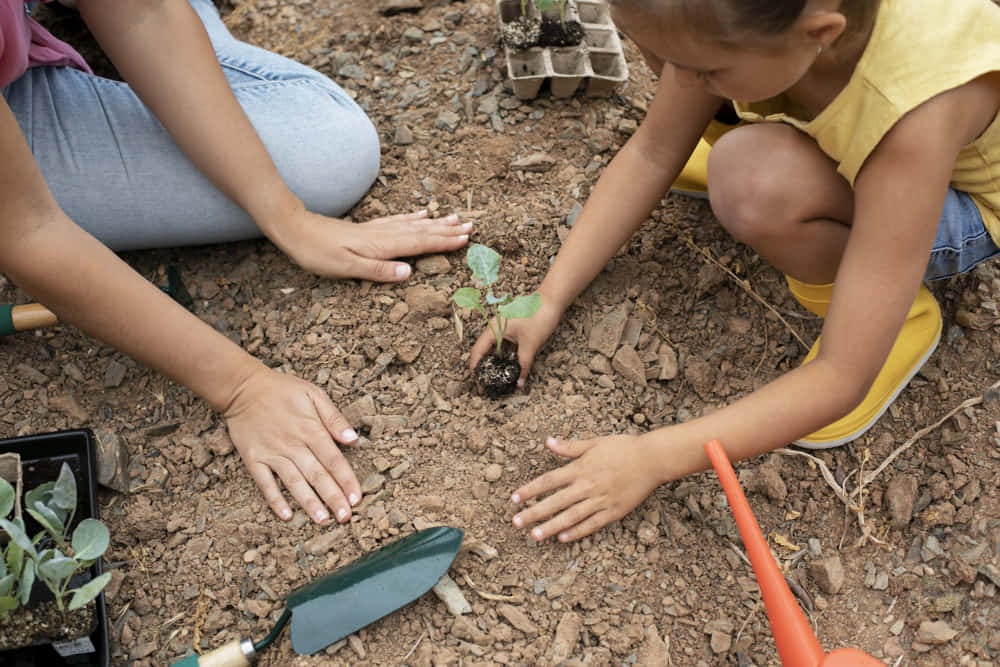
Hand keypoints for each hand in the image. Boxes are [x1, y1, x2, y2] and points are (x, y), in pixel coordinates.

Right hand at [223, 366, 361, 524]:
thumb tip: (353, 439)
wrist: (243, 388)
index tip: (358, 498)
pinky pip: (265, 483)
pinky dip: (275, 500)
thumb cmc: (282, 390)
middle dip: (333, 497)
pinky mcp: (253, 459)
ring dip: (309, 502)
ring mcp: (272, 453)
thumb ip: (334, 418)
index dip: (347, 480)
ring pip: (294, 482)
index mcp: (310, 428)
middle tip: (346, 517)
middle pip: (317, 475)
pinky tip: (286, 516)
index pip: (334, 460)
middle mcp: (292, 444)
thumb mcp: (313, 394)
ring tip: (322, 520)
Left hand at [270, 207, 470, 280]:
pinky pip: (398, 221)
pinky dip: (413, 218)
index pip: (419, 244)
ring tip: (455, 218)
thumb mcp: (345, 268)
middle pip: (422, 232)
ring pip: (413, 225)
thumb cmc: (317, 253)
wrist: (294, 228)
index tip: (466, 239)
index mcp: (381, 246)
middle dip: (447, 231)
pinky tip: (422, 214)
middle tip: (471, 227)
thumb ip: (378, 270)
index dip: (443, 242)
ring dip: (436, 223)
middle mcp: (383, 234)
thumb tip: (409, 272)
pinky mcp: (368, 228)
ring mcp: (376, 229)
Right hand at [469, 298, 562, 386]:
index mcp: (494, 329)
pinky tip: (510, 368)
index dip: (476, 369)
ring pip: (496, 350)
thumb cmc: (539, 317)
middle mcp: (496, 328)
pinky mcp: (513, 330)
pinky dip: (507, 357)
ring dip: (497, 364)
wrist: (552, 300)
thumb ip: (523, 365)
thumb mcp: (530, 345)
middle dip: (485, 369)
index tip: (479, 385)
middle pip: (484, 351)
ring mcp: (504, 328)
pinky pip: (506, 346)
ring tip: (498, 380)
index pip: (478, 352)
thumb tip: (519, 382)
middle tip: (486, 386)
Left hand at [510, 435, 662, 541]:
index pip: (548, 481)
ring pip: (571, 516)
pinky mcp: (613, 511)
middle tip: (516, 523)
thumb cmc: (623, 448)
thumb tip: (547, 442)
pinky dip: (577, 531)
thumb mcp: (594, 443)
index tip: (514, 499)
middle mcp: (587, 486)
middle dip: (534, 513)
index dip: (530, 490)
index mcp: (580, 468)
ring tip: (535, 536)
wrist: (652, 459)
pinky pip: (592, 524)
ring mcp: (600, 500)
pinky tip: (563, 538)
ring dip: (551, 526)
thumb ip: (570, 447)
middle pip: (555, 502)